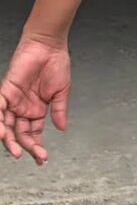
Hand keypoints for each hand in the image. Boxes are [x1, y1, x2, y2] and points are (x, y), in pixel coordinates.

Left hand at [0, 36, 70, 163]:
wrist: (48, 46)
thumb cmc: (56, 64)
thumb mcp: (61, 92)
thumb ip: (59, 111)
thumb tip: (62, 128)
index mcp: (37, 110)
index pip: (33, 134)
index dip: (36, 147)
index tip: (42, 158)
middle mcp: (23, 107)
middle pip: (19, 134)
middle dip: (25, 147)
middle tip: (32, 156)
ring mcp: (13, 100)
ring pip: (6, 125)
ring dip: (9, 140)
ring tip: (16, 151)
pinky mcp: (6, 91)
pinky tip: (3, 133)